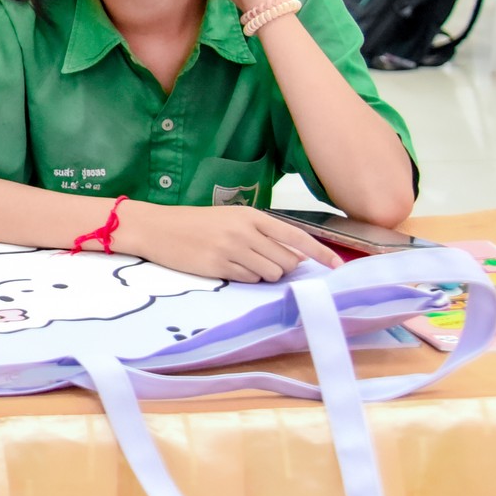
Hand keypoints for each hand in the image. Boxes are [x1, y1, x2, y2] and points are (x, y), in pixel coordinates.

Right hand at [115, 201, 341, 282]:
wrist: (156, 228)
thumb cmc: (195, 222)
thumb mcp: (230, 218)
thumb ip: (261, 233)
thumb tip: (295, 256)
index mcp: (251, 216)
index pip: (296, 236)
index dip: (320, 252)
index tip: (338, 266)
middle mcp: (244, 232)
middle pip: (287, 261)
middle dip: (284, 267)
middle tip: (263, 262)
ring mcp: (231, 250)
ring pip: (270, 273)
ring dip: (264, 274)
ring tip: (242, 263)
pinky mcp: (218, 267)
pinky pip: (249, 280)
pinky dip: (245, 278)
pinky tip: (228, 268)